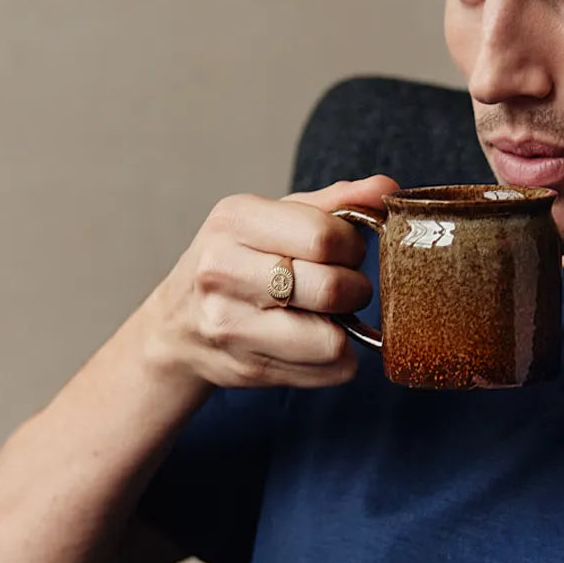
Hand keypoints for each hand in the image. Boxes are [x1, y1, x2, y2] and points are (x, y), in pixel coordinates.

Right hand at [140, 174, 397, 391]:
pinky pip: (330, 372)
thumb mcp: (272, 219)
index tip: (344, 251)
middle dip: (355, 289)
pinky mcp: (248, 371)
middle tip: (343, 287)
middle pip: (332, 289)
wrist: (177, 326)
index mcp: (234, 220)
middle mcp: (223, 272)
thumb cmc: (237, 262)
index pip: (324, 237)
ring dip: (346, 329)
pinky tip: (313, 342)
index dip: (352, 247)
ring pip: (333, 341)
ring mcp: (231, 327)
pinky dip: (337, 359)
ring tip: (326, 315)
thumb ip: (333, 203)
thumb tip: (386, 189)